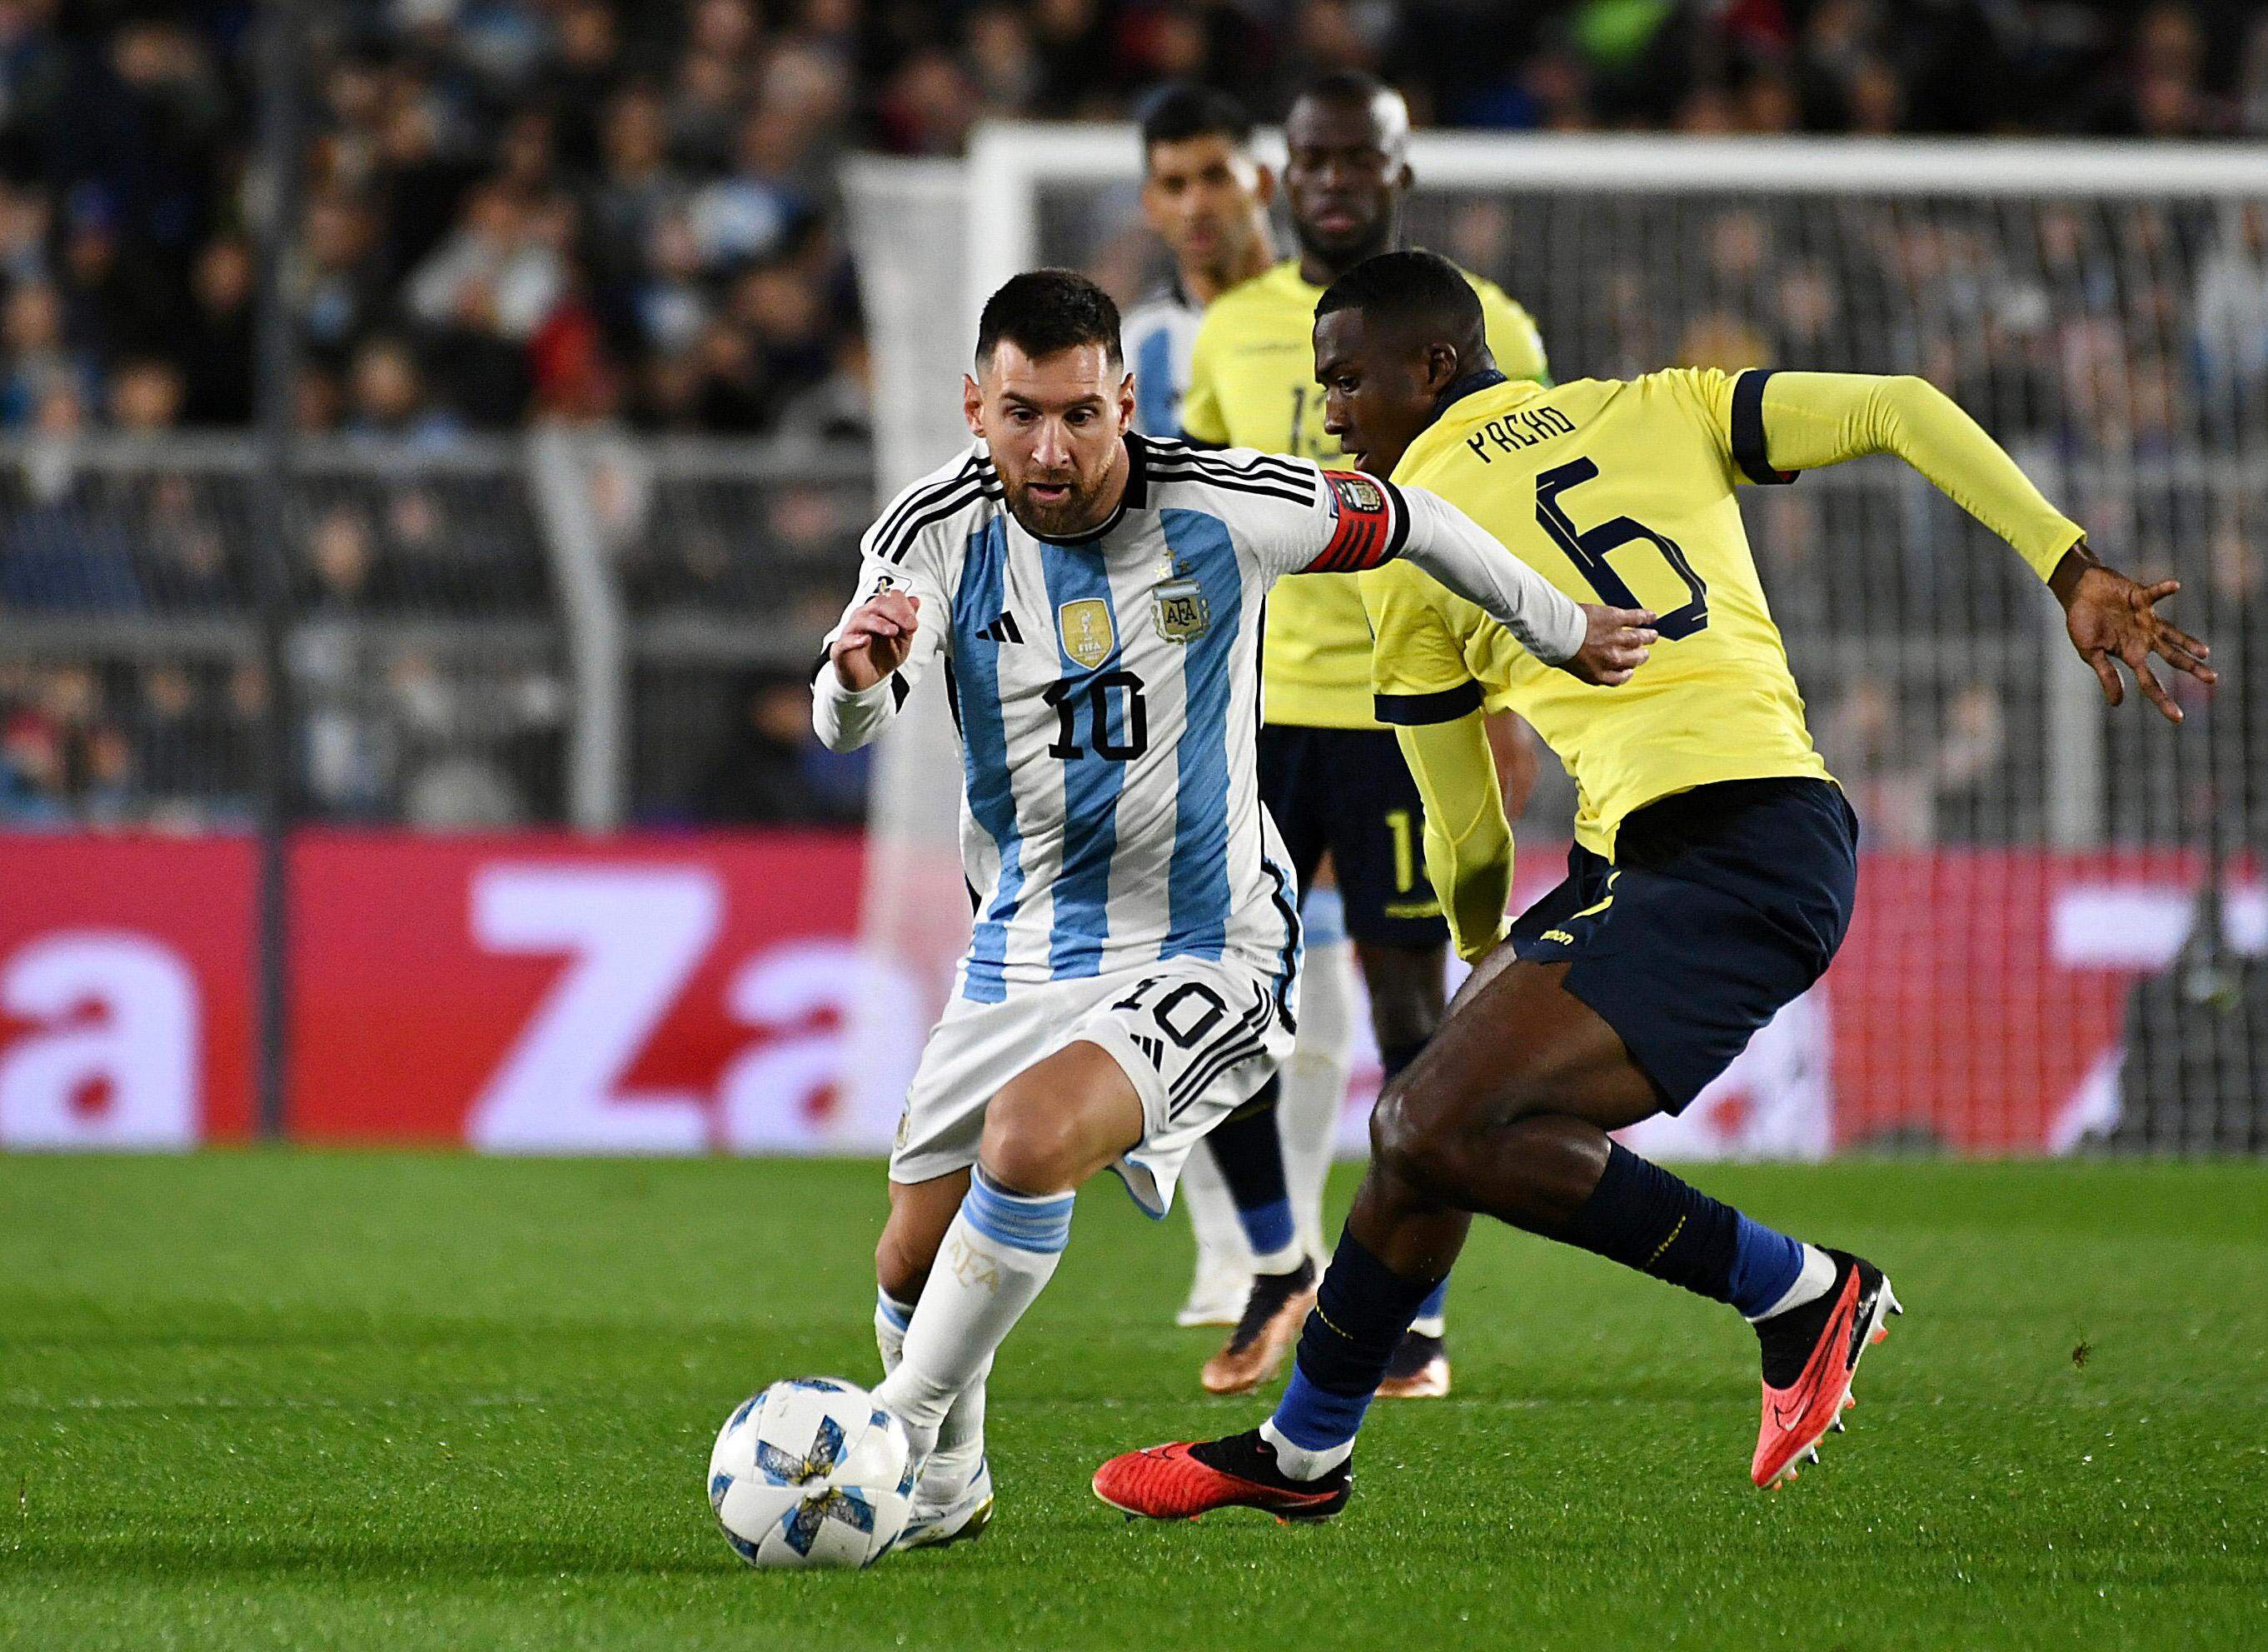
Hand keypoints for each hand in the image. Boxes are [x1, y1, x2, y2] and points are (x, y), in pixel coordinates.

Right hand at [829, 589, 920, 690]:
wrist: (868, 680)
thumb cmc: (881, 657)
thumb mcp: (902, 642)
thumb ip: (907, 623)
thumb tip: (915, 601)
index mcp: (879, 613)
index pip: (890, 598)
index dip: (903, 606)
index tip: (914, 623)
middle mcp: (863, 617)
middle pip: (877, 603)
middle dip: (896, 612)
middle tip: (909, 625)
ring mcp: (851, 632)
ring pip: (861, 619)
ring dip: (879, 623)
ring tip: (893, 631)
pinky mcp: (841, 649)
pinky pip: (845, 641)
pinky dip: (855, 640)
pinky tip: (866, 640)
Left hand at [1560, 604, 1656, 685]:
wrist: (1555, 631)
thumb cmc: (1555, 646)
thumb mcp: (1568, 665)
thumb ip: (1583, 666)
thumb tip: (1585, 662)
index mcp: (1598, 674)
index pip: (1620, 678)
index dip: (1627, 673)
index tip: (1629, 670)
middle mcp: (1611, 659)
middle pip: (1634, 660)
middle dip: (1640, 656)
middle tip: (1643, 652)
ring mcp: (1616, 639)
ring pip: (1639, 639)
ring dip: (1648, 637)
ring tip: (1652, 635)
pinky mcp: (1616, 619)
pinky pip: (1637, 618)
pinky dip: (1646, 617)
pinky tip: (1652, 616)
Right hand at [2052, 556, 2213, 724]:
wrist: (2081, 590)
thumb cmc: (2082, 622)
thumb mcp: (2090, 653)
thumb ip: (2106, 675)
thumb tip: (2118, 703)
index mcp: (2130, 655)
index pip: (2150, 682)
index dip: (2163, 699)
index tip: (2178, 718)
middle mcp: (2143, 639)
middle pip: (2172, 657)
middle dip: (2191, 668)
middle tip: (2212, 679)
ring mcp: (2145, 619)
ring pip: (2173, 633)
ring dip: (2188, 642)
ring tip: (2205, 653)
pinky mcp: (2141, 597)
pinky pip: (2155, 595)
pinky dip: (2163, 590)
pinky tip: (2175, 587)